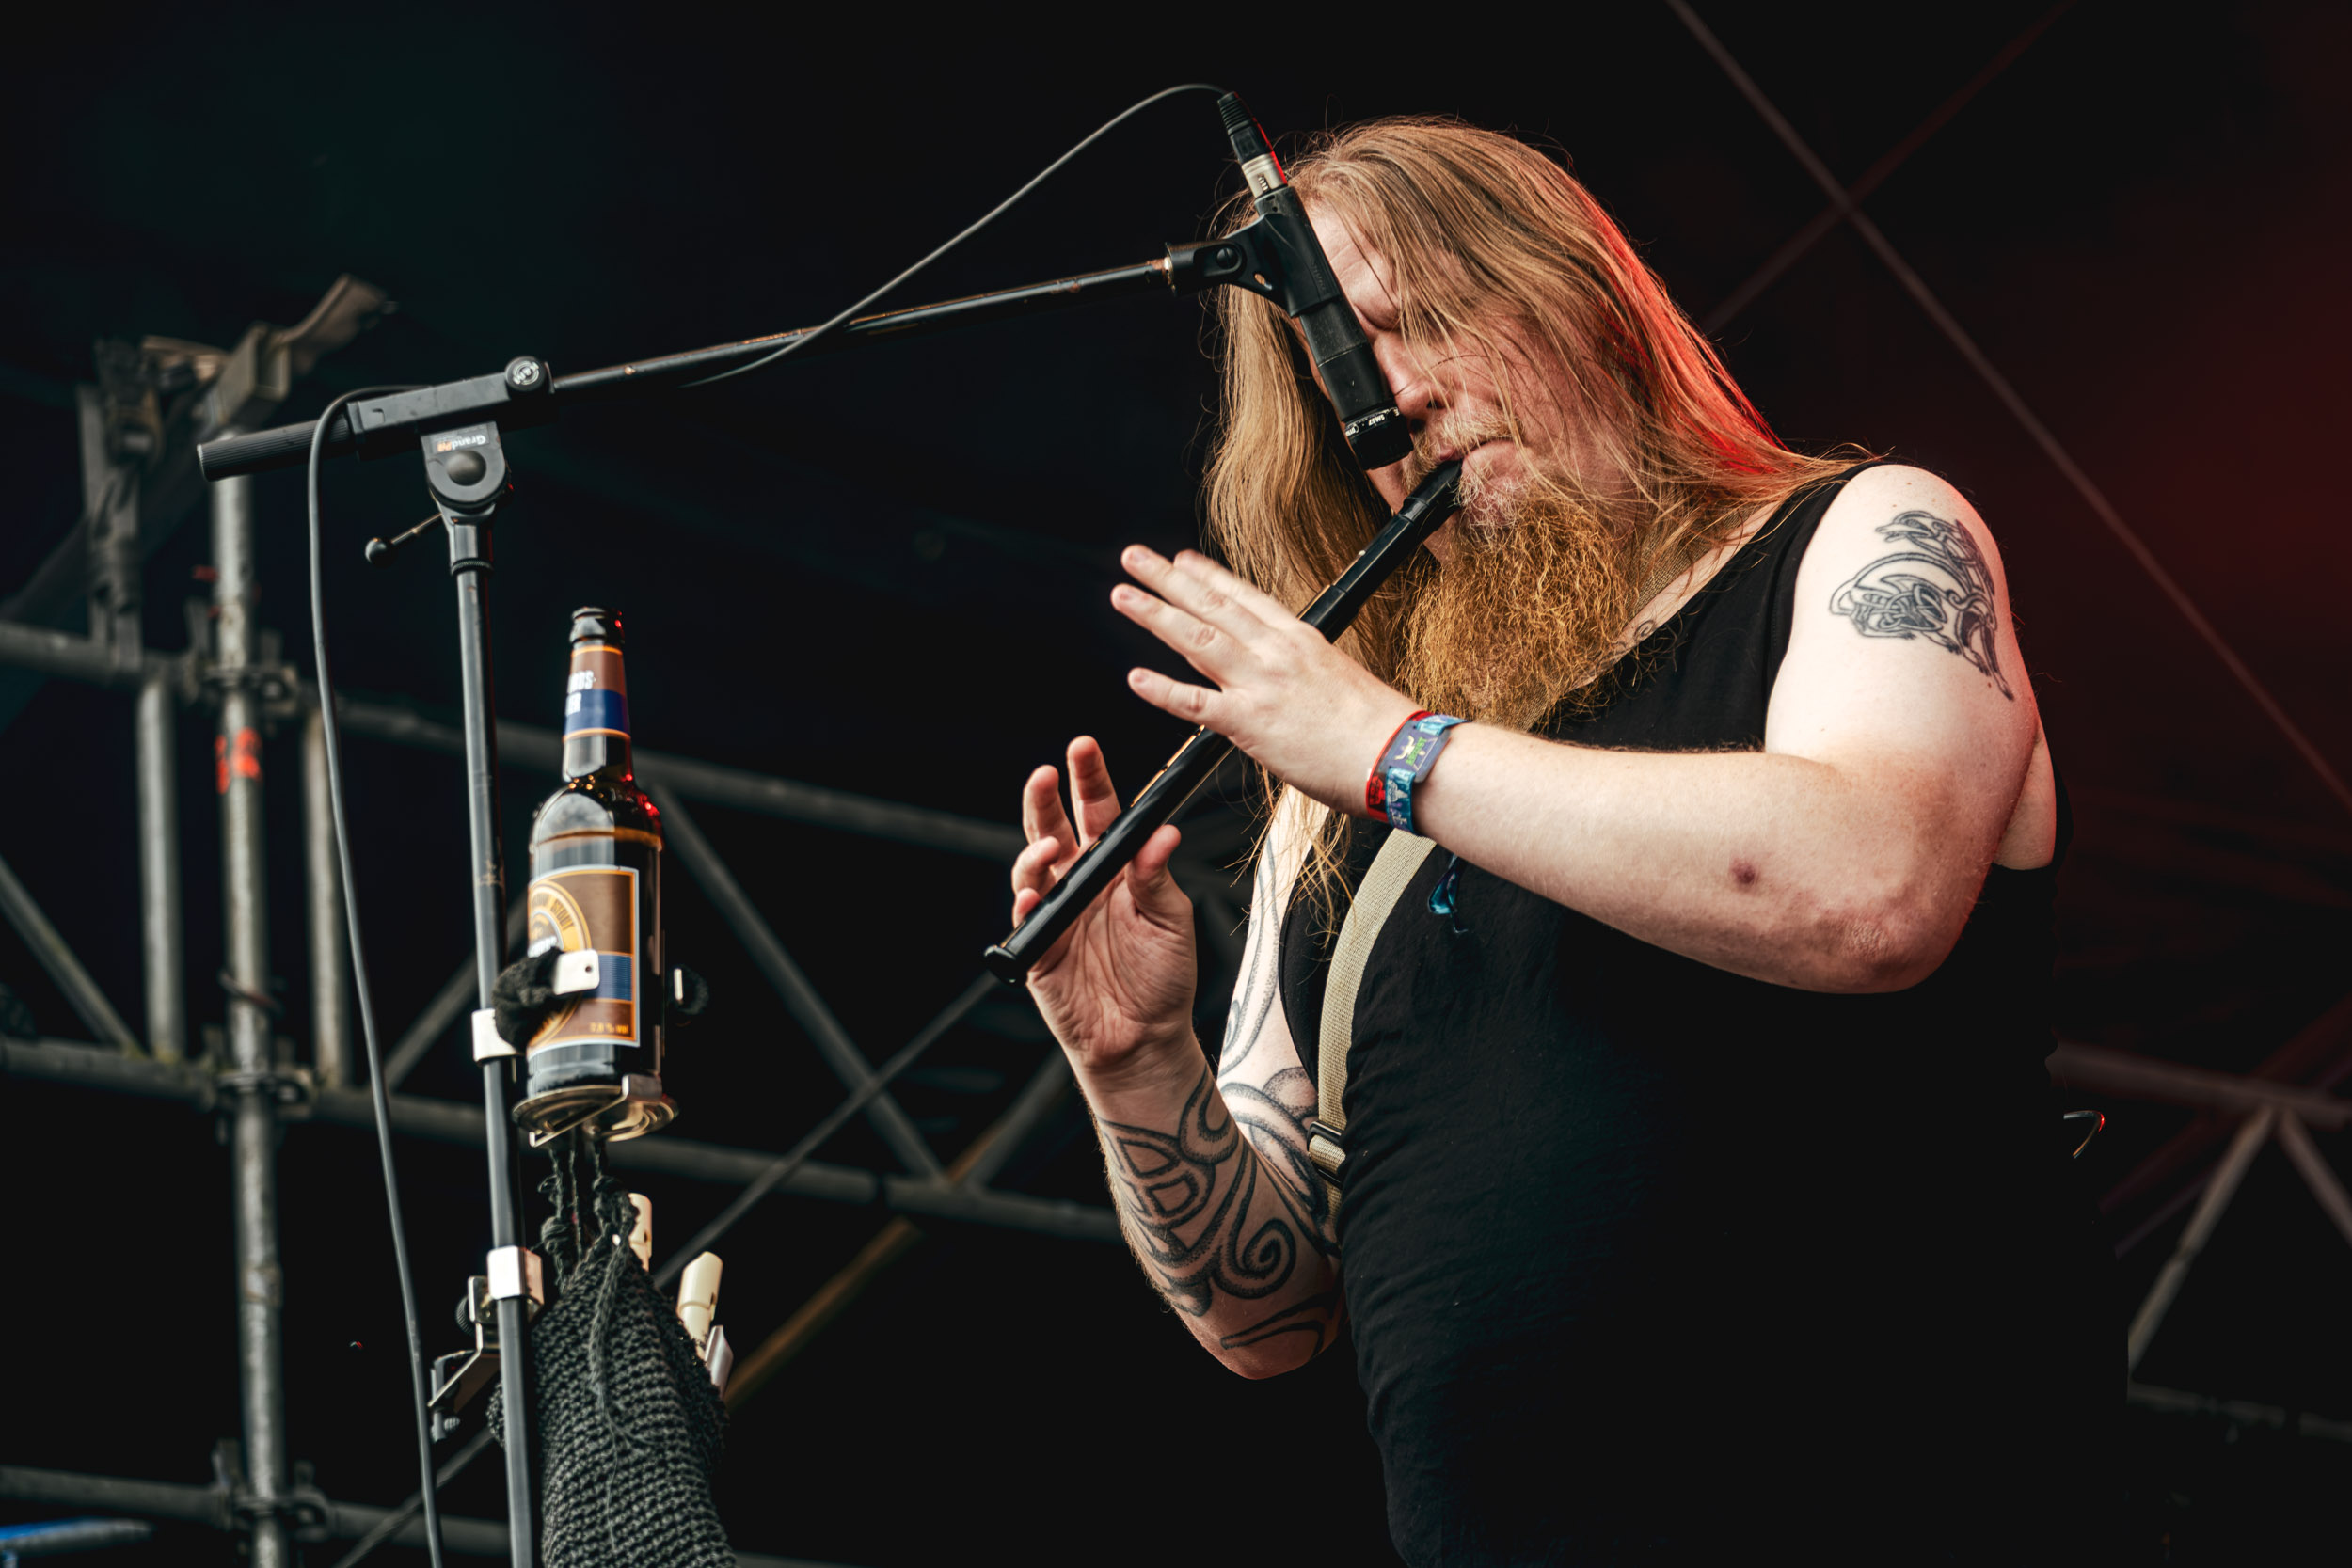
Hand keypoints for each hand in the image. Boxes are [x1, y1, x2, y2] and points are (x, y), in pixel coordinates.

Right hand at [1013, 736, 1197, 1086]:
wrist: (1145, 1038)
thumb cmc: (1163, 978)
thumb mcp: (1171, 920)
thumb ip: (1158, 877)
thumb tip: (1161, 834)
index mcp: (1114, 867)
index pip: (1097, 812)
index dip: (1089, 778)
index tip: (1083, 747)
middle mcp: (1080, 883)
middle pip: (1054, 828)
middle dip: (1045, 798)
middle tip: (1045, 773)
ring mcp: (1056, 913)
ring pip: (1032, 868)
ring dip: (1036, 852)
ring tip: (1050, 848)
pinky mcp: (1039, 948)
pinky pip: (1026, 919)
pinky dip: (1028, 904)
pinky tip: (1035, 896)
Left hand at [1111, 546, 1420, 814]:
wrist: (1401, 755)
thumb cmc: (1382, 729)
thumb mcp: (1342, 681)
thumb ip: (1306, 675)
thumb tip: (1290, 684)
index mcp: (1301, 639)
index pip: (1245, 597)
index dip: (1208, 576)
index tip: (1183, 560)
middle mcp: (1277, 652)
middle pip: (1212, 606)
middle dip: (1168, 579)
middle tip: (1136, 558)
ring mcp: (1261, 684)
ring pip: (1197, 639)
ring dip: (1155, 614)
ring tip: (1124, 595)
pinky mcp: (1251, 723)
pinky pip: (1196, 703)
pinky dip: (1163, 690)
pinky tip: (1136, 678)